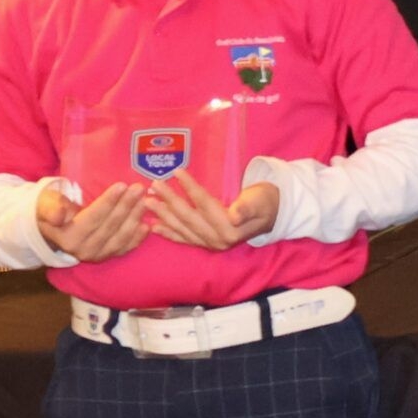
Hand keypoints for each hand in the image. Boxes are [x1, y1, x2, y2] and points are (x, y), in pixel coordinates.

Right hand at [35, 179, 147, 262]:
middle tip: (139, 188)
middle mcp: (84, 251)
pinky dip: (138, 237)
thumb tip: (60, 215)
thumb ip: (51, 209)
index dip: (108, 202)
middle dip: (126, 206)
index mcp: (68, 238)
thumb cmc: (49, 210)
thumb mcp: (45, 205)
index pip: (93, 218)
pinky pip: (126, 248)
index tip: (122, 185)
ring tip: (145, 200)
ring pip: (121, 237)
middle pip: (110, 227)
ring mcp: (97, 256)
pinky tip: (148, 225)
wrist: (51, 228)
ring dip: (135, 219)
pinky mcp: (107, 257)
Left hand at [140, 170, 280, 249]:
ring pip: (183, 228)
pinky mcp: (206, 245)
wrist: (269, 216)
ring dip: (163, 215)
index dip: (191, 188)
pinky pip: (184, 239)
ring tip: (148, 201)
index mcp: (231, 230)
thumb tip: (234, 215)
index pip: (206, 205)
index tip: (176, 172)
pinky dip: (168, 233)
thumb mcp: (260, 200)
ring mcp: (211, 245)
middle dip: (170, 201)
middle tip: (153, 185)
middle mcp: (219, 241)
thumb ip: (247, 208)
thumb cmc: (264, 202)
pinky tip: (153, 227)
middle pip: (189, 217)